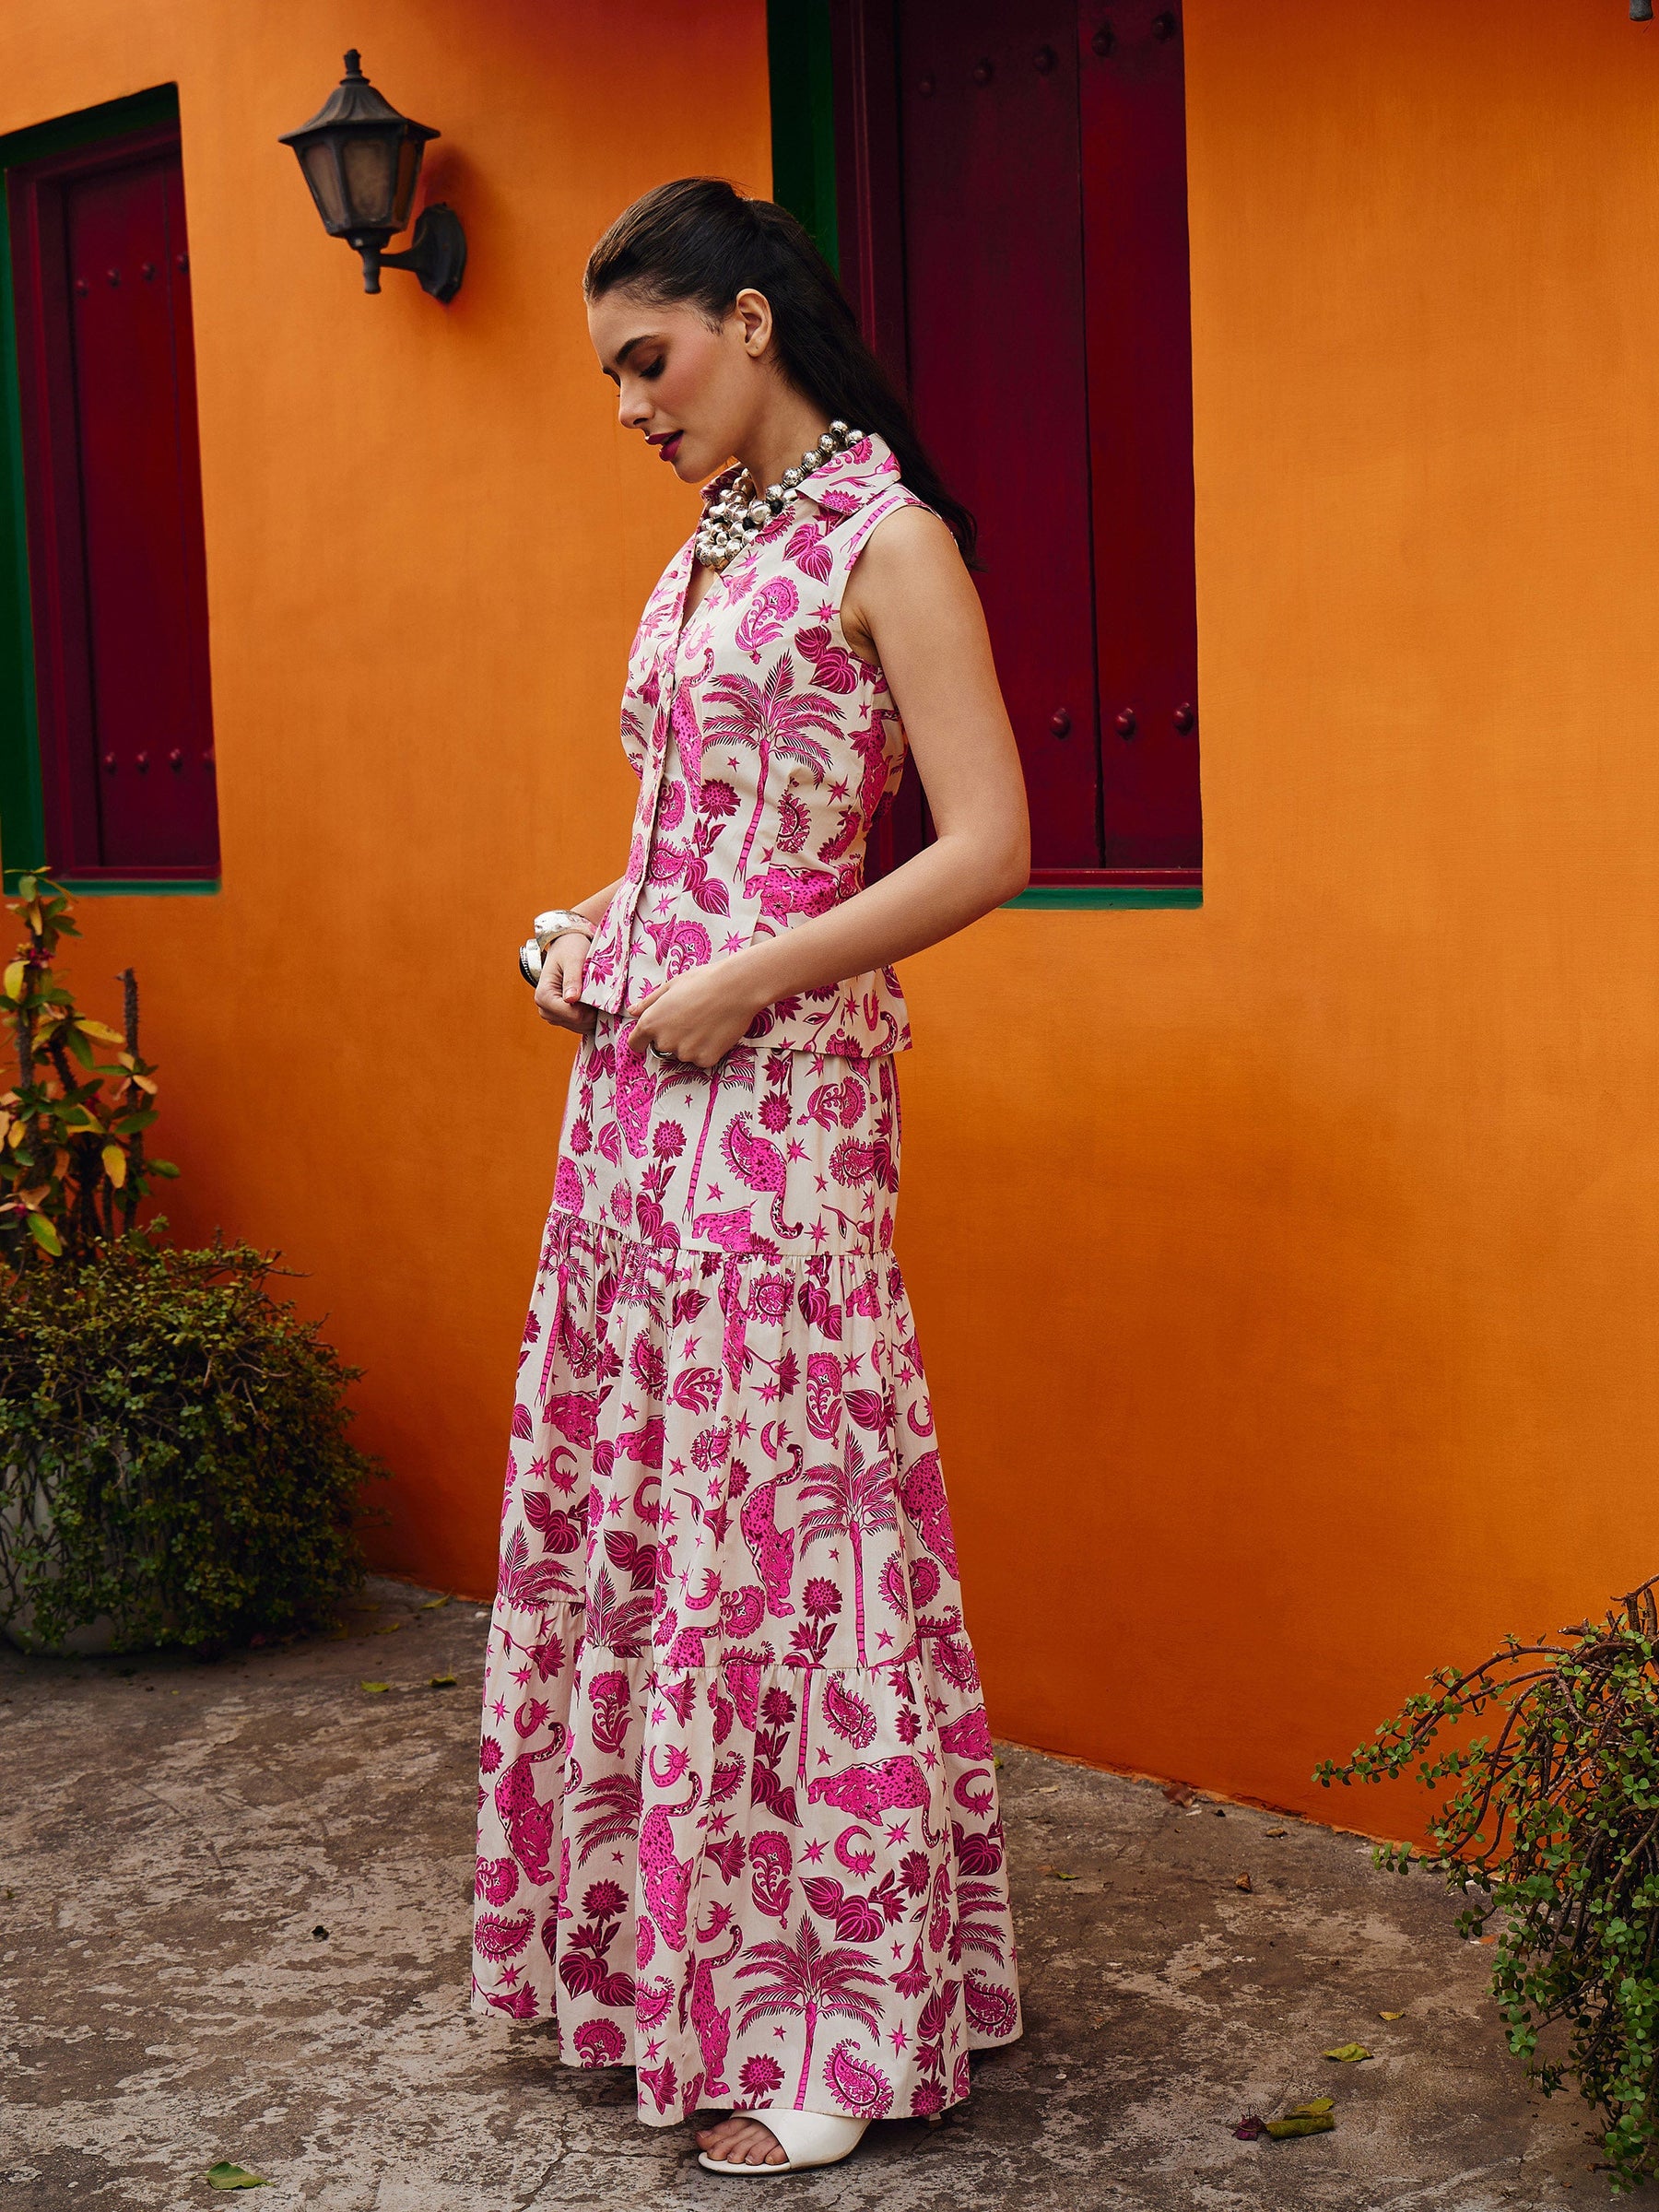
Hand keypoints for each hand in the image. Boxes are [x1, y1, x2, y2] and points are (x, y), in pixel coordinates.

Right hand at [533, 931, 597, 1035]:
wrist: (566, 946)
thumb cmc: (570, 949)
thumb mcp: (573, 959)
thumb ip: (573, 978)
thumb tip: (571, 998)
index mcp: (544, 996)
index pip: (573, 1015)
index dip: (592, 1008)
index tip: (603, 994)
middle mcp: (545, 1010)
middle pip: (578, 1022)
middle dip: (594, 1011)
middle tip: (604, 993)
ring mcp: (553, 1016)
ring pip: (582, 1026)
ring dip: (595, 1014)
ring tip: (600, 995)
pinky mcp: (562, 1018)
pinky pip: (582, 1025)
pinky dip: (592, 1017)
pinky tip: (597, 1002)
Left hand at [623, 959, 764, 1069]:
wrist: (735, 988)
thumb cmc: (702, 981)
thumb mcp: (670, 986)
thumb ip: (648, 1003)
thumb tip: (632, 1011)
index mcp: (651, 1023)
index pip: (635, 1043)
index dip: (643, 1039)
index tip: (652, 1035)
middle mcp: (664, 1041)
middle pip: (662, 1047)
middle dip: (672, 1036)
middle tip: (690, 1018)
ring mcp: (685, 1053)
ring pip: (683, 1053)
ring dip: (691, 1043)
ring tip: (706, 1021)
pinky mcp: (705, 1060)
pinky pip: (701, 1058)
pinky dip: (707, 1049)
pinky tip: (716, 1031)